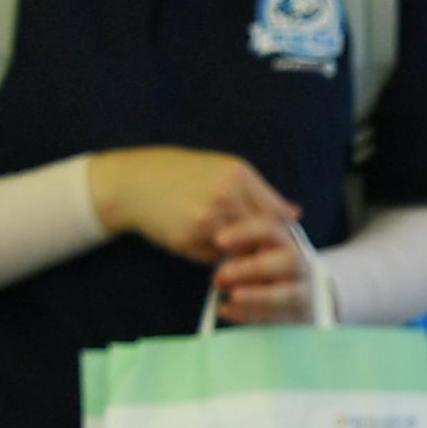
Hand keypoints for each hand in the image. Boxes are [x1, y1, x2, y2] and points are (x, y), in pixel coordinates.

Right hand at [89, 148, 296, 265]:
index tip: (277, 245)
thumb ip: (259, 193)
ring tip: (219, 243)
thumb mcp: (222, 171)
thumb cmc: (180, 175)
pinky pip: (216, 257)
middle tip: (255, 256)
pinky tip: (198, 241)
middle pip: (263, 236)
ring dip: (237, 254)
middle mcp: (227, 195)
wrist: (131, 183)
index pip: (276, 215)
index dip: (280, 235)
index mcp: (239, 175)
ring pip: (241, 250)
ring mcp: (208, 218)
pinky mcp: (190, 238)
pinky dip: (213, 255)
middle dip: (261, 249)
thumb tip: (295, 214)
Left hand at [210, 219, 316, 324]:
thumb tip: (218, 236)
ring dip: (256, 296)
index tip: (219, 241)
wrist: (292, 298)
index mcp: (286, 241)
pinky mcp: (302, 316)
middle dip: (252, 269)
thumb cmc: (262, 266)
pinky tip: (226, 310)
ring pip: (288, 294)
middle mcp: (301, 264)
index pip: (270, 229)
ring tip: (230, 297)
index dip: (245, 233)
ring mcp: (306, 292)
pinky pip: (279, 317)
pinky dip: (251, 315)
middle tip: (219, 278)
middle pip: (288, 261)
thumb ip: (237, 242)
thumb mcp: (249, 248)